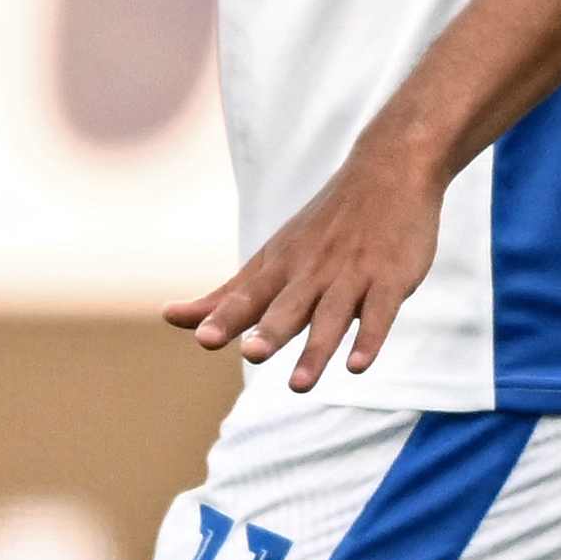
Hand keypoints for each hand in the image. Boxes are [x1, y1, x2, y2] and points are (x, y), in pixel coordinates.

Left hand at [173, 125, 453, 391]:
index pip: (247, 297)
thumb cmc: (322, 227)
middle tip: (251, 354)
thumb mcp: (270, 257)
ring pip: (331, 317)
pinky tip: (357, 365)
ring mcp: (352, 276)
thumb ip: (225, 296)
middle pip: (287, 307)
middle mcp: (311, 273)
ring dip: (316, 350)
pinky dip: (369, 338)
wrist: (388, 173)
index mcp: (280, 269)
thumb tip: (170, 318)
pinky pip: (379, 313)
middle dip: (269, 331)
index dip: (225, 317)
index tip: (203, 338)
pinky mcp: (390, 280)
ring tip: (299, 386)